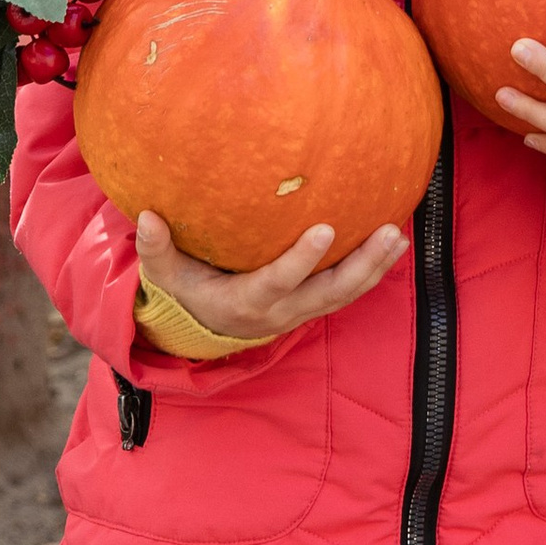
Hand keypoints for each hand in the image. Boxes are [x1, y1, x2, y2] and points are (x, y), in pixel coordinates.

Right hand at [133, 207, 407, 345]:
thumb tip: (145, 216)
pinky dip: (373, 271)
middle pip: (328, 292)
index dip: (302, 260)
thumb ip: (156, 249)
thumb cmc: (184, 292)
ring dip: (375, 268)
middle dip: (361, 265)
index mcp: (245, 303)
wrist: (203, 328)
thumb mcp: (164, 274)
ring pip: (345, 295)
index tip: (325, 229)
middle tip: (388, 232)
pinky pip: (348, 292)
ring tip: (399, 236)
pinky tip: (394, 243)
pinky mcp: (311, 307)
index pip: (278, 282)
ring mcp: (299, 313)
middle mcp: (279, 312)